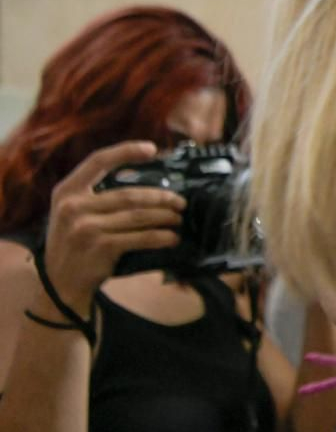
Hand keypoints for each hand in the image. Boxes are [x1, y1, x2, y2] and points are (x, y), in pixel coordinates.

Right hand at [42, 141, 184, 311]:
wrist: (59, 283)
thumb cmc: (75, 244)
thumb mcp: (72, 213)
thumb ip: (96, 197)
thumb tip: (145, 187)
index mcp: (66, 191)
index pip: (98, 161)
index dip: (126, 151)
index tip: (152, 148)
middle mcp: (73, 206)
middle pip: (129, 194)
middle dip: (161, 197)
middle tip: (180, 202)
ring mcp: (86, 227)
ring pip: (139, 216)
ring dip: (165, 217)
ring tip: (178, 219)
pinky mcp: (100, 246)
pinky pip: (141, 238)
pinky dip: (161, 237)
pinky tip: (172, 238)